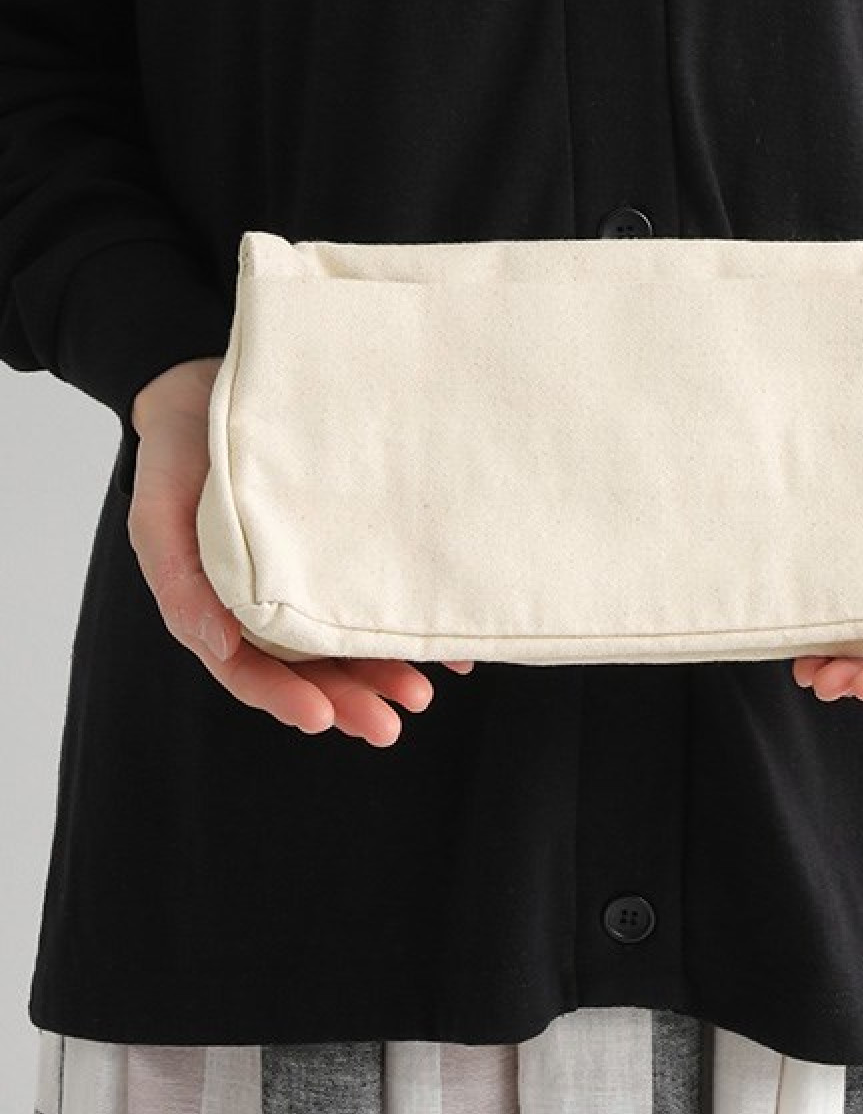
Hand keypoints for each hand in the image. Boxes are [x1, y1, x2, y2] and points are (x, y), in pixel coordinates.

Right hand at [127, 357, 473, 745]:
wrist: (210, 387)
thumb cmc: (178, 457)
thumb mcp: (160, 513)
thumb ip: (177, 580)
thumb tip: (216, 646)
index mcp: (221, 607)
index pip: (251, 670)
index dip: (284, 698)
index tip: (321, 718)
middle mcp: (273, 605)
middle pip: (309, 670)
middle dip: (349, 702)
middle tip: (388, 726)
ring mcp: (313, 581)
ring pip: (350, 643)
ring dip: (384, 675)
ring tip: (421, 695)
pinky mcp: (350, 551)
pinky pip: (382, 598)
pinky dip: (415, 628)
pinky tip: (450, 651)